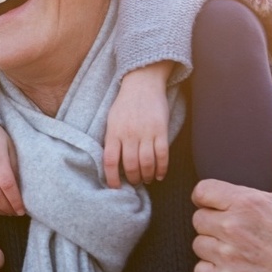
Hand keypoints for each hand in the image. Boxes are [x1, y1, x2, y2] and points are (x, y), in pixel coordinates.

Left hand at [104, 63, 171, 186]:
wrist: (142, 83)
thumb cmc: (125, 104)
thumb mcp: (111, 119)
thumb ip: (112, 139)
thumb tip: (112, 163)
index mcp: (114, 132)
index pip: (109, 161)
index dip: (112, 178)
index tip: (115, 187)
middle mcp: (129, 134)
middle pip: (130, 165)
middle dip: (133, 178)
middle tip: (135, 182)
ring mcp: (146, 132)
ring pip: (147, 163)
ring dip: (147, 175)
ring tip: (147, 179)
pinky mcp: (161, 130)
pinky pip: (162, 155)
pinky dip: (162, 168)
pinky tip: (160, 175)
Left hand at [191, 129, 271, 271]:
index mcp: (248, 202)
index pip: (201, 191)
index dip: (210, 199)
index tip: (223, 207)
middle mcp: (234, 227)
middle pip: (198, 219)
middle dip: (214, 224)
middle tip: (236, 231)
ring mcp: (230, 255)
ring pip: (198, 245)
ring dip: (213, 248)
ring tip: (237, 250)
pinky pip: (200, 271)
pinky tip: (232, 268)